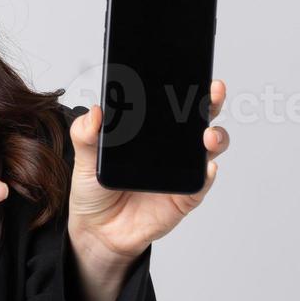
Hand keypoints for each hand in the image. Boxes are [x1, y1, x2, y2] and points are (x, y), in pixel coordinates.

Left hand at [67, 79, 230, 264]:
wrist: (96, 230)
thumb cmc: (95, 189)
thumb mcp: (84, 157)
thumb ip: (86, 134)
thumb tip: (96, 111)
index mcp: (151, 131)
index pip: (173, 103)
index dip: (187, 86)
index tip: (194, 69)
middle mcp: (172, 147)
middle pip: (200, 119)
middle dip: (211, 103)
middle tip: (212, 93)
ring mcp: (181, 171)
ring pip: (209, 149)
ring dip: (215, 138)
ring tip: (208, 136)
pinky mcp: (183, 198)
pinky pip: (200, 185)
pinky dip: (207, 176)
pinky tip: (207, 168)